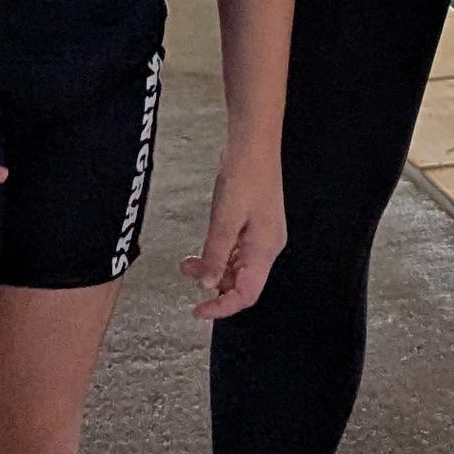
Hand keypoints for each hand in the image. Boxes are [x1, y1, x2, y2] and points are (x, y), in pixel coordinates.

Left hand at [182, 153, 287, 318]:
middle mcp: (267, 246)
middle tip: (187, 274)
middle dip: (214, 284)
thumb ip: (215, 254)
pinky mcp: (255, 222)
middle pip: (242, 282)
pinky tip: (203, 245)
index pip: (246, 294)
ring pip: (237, 266)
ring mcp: (262, 234)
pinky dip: (219, 253)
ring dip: (213, 267)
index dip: (222, 307)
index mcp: (265, 250)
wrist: (254, 143)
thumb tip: (205, 283)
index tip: (197, 311)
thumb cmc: (244, 176)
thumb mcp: (225, 219)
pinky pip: (236, 249)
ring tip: (187, 261)